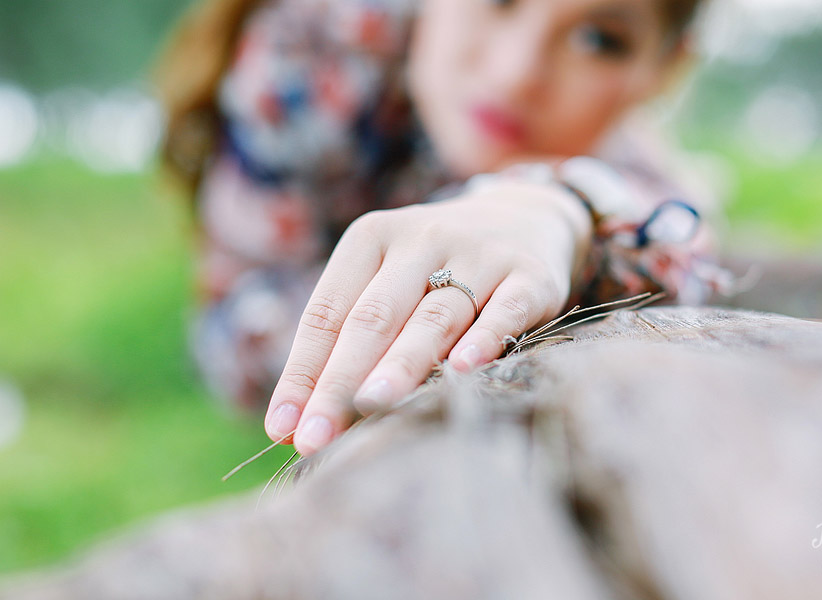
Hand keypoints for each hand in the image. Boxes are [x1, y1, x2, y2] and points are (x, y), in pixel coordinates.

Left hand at [263, 178, 592, 455]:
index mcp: (372, 238)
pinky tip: (462, 371)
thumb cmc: (436, 270)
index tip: (282, 429)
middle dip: (340, 380)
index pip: (327, 312)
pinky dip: (484, 340)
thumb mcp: (388, 285)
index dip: (303, 372)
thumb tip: (289, 427)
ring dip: (402, 364)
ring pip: (435, 316)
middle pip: (374, 317)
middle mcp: (421, 238)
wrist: (523, 219)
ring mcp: (479, 253)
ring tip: (372, 404)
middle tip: (317, 437)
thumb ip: (345, 346)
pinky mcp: (529, 274)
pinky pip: (505, 310)